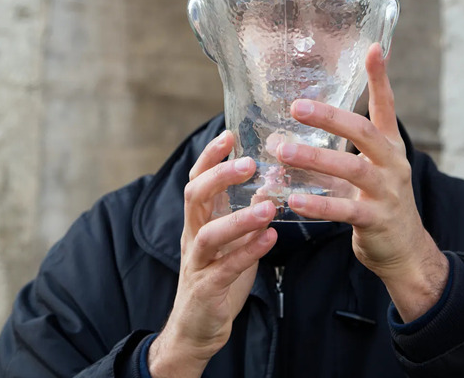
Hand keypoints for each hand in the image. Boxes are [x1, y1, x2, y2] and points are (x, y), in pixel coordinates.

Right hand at [148, 131, 276, 376]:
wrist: (196, 329)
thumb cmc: (217, 275)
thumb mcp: (232, 239)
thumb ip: (246, 212)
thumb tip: (270, 183)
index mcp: (199, 219)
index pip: (197, 179)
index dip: (210, 157)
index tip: (229, 134)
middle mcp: (193, 235)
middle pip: (194, 196)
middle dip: (219, 176)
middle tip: (248, 162)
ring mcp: (198, 262)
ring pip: (209, 234)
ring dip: (239, 218)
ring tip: (267, 206)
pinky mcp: (207, 289)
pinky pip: (226, 268)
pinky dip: (248, 252)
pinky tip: (270, 238)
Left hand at [277, 43, 448, 321]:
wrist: (404, 249)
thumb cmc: (376, 203)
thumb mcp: (361, 173)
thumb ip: (330, 157)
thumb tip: (281, 145)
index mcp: (390, 147)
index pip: (386, 106)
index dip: (380, 78)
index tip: (373, 48)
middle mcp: (393, 163)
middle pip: (364, 132)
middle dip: (330, 117)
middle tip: (296, 107)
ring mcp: (388, 192)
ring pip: (353, 168)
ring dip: (315, 158)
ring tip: (283, 151)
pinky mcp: (378, 220)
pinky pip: (345, 208)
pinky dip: (318, 203)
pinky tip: (293, 199)